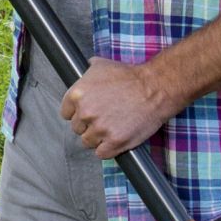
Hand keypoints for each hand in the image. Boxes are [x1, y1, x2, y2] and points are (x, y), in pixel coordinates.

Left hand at [59, 57, 175, 157]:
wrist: (154, 88)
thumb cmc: (130, 76)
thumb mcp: (102, 66)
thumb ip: (87, 73)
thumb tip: (82, 71)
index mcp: (77, 94)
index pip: (65, 113)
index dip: (77, 114)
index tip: (87, 113)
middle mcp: (85, 113)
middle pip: (77, 128)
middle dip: (88, 125)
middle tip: (104, 119)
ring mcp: (99, 129)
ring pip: (88, 142)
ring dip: (98, 138)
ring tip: (111, 128)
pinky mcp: (114, 142)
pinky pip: (101, 153)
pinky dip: (107, 149)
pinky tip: (115, 139)